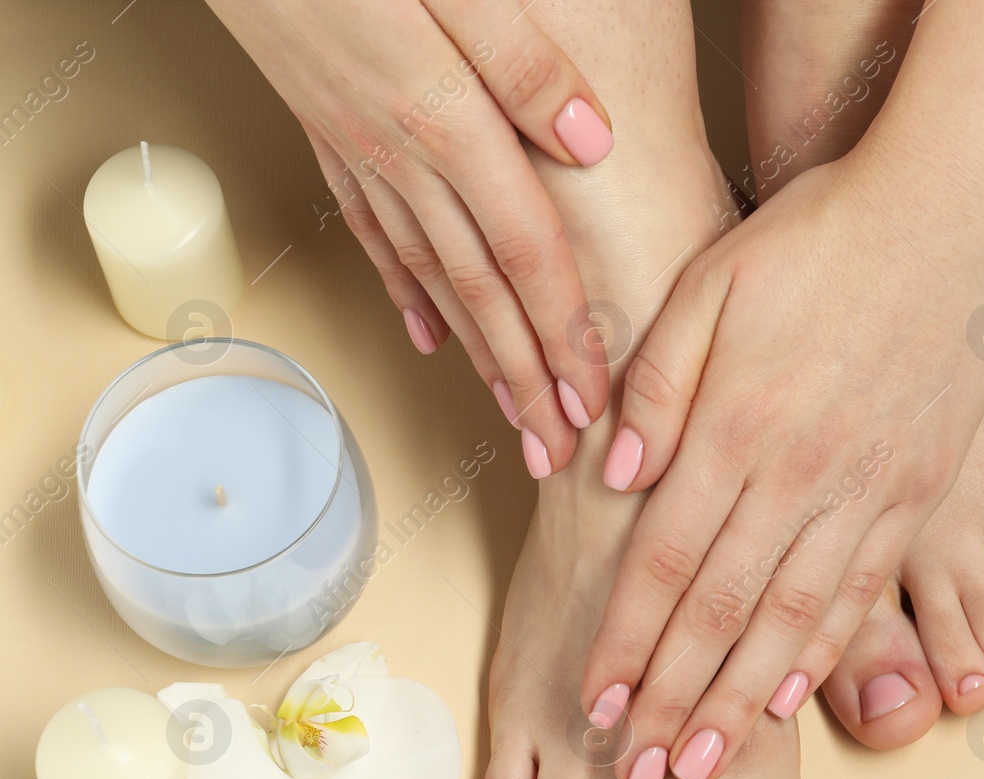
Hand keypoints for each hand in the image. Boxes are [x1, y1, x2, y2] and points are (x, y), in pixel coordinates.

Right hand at [207, 0, 614, 471]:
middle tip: (555, 448)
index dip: (564, 333)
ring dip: (476, 354)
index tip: (591, 401)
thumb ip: (526, 66)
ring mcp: (361, 153)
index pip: (526, 254)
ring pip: (430, 275)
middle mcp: (403, 155)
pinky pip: (375, 234)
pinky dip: (406, 291)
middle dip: (526, 379)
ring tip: (510, 411)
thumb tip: (592, 142)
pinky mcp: (331, 137)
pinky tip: (426, 334)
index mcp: (447, 122)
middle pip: (481, 290)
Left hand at [578, 153, 983, 778]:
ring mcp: (864, 491)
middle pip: (720, 614)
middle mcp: (798, 475)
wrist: (950, 218)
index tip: (596, 701)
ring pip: (790, 622)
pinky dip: (820, 653)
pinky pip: (860, 593)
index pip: (663, 562)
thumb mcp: (710, 285)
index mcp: (735, 426)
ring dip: (739, 702)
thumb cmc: (821, 240)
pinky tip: (790, 697)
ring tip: (702, 763)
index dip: (626, 642)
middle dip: (672, 702)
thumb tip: (613, 474)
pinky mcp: (912, 494)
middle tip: (637, 775)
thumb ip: (656, 385)